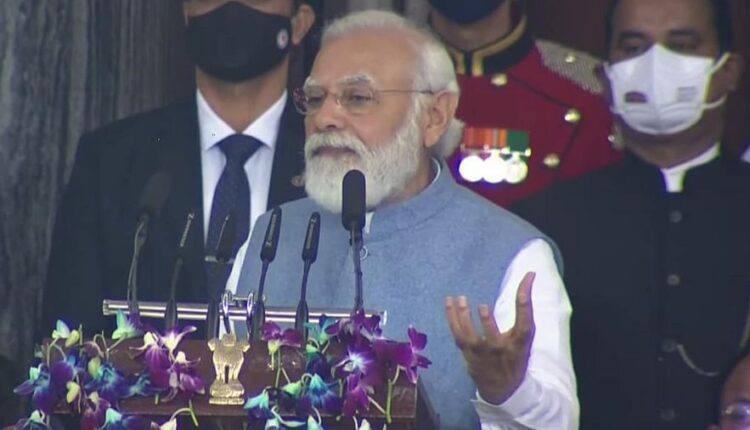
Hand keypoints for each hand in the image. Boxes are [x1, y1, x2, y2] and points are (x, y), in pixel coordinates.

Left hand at [445, 272, 535, 404]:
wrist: (502, 388)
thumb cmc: (514, 355)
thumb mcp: (524, 336)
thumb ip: (524, 309)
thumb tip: (528, 276)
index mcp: (520, 342)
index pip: (525, 319)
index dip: (526, 295)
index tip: (529, 275)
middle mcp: (500, 349)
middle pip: (493, 336)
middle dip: (487, 323)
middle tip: (483, 307)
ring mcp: (481, 353)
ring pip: (469, 336)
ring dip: (463, 317)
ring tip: (461, 299)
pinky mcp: (467, 353)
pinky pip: (457, 333)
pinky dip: (451, 317)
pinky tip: (449, 302)